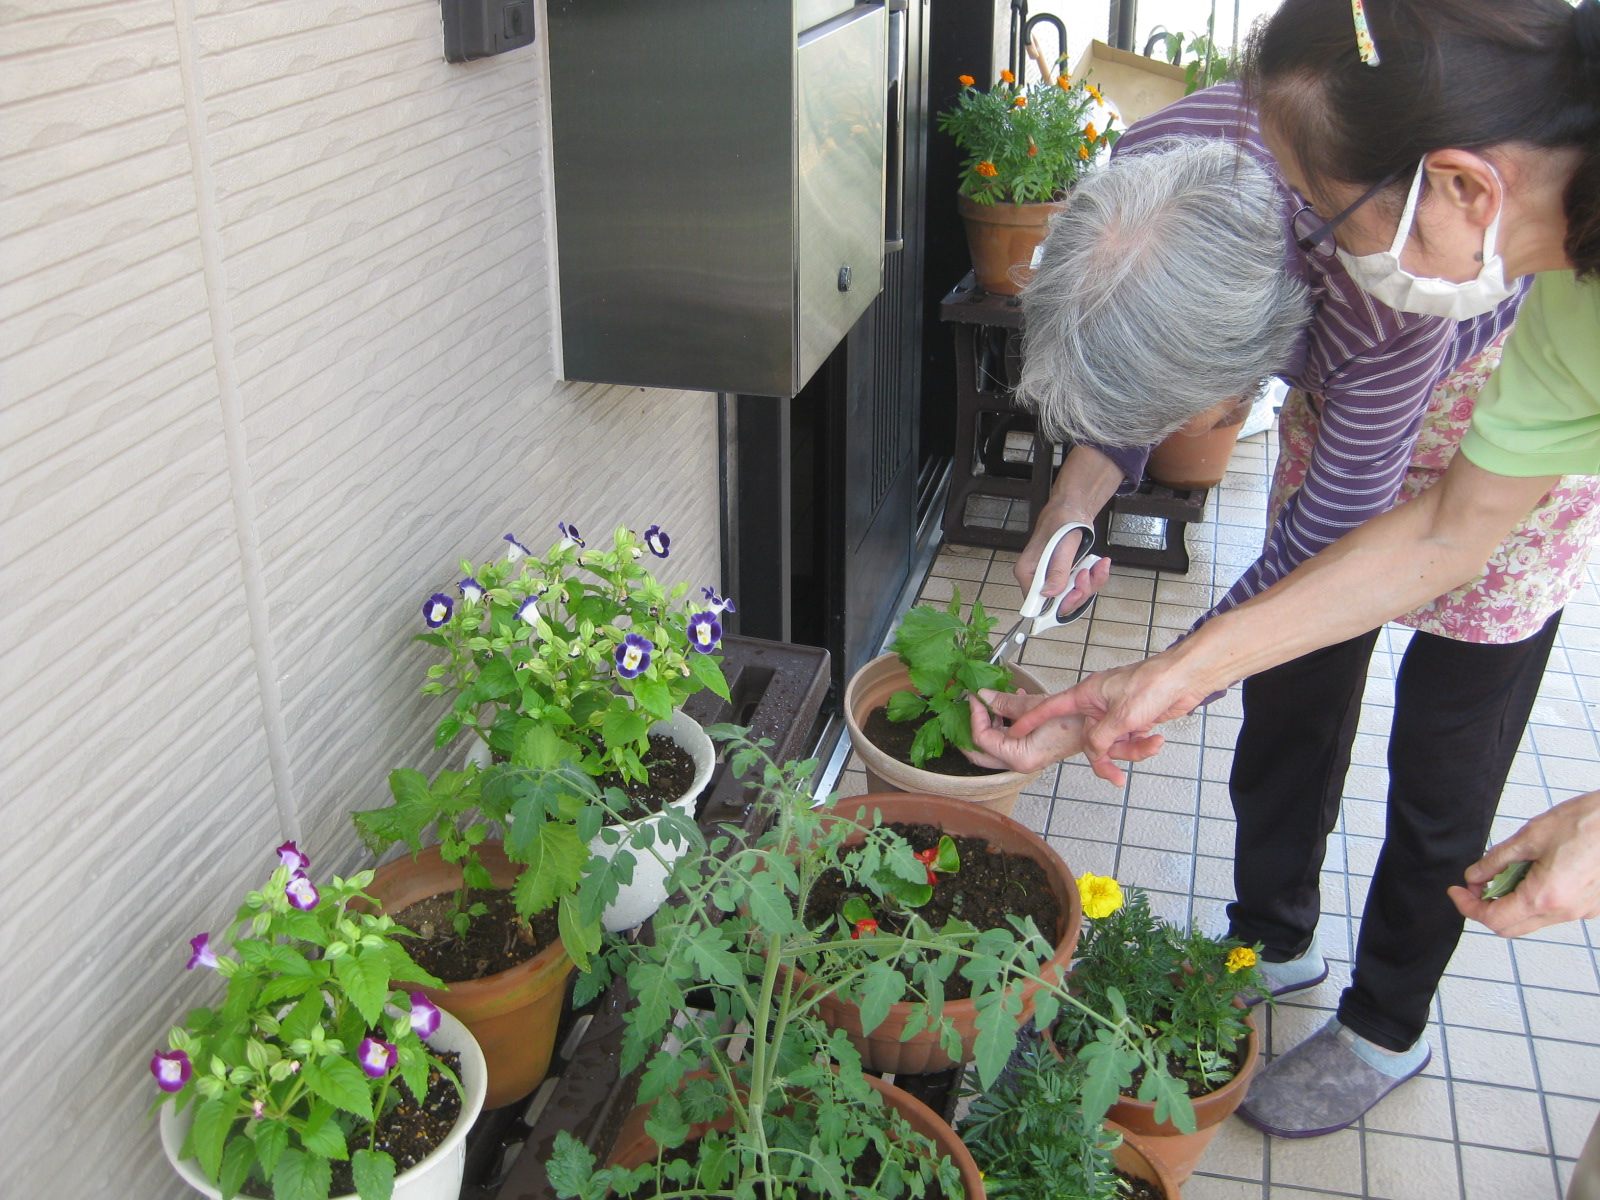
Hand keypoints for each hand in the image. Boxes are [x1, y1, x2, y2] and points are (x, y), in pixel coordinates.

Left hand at [966, 691, 1164, 781]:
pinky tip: (1010, 702)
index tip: (974, 696)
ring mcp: (1024, 758)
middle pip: (979, 752)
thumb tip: (983, 695)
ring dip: (988, 722)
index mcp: (1019, 757)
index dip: (975, 714)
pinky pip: (1007, 740)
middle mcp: (1019, 763)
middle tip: (969, 705)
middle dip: (971, 727)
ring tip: (990, 700)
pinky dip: (1003, 723)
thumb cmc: (1074, 720)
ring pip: (992, 745)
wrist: (1098, 726)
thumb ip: (1004, 703)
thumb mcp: (1034, 707)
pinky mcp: (1030, 750)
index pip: (982, 738)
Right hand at [1003, 655, 1212, 781]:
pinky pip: (1127, 740)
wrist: (1185, 679)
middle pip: (1087, 737)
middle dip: (1104, 757)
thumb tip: (1094, 752)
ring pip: (1110, 742)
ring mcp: (1115, 712)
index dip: (1031, 720)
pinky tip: (1155, 739)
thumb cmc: (1153, 683)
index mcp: (1087, 693)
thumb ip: (1100, 738)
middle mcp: (1098, 703)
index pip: (1050, 708)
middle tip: (1113, 774)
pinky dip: (1141, 744)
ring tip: (1150, 746)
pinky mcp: (1132, 719)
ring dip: (1131, 750)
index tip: (1014, 730)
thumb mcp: (1120, 716)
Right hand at [1014, 518, 1111, 618]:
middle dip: (1079, 592)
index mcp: (1028, 572)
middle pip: (1058, 602)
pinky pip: (1082, 587)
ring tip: (1096, 566)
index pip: (1037, 602)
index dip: (1058, 603)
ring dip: (1090, 584)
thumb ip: (1057, 571)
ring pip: (1073, 596)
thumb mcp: (1062, 545)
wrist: (1072, 511)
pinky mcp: (1065, 577)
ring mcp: (1053, 579)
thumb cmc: (1062, 521)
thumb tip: (1049, 594)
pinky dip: (1095, 578)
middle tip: (1088, 575)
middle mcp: (1038, 579)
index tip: (1075, 594)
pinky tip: (1099, 565)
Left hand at [1448, 790, 1599, 937]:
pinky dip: (1533, 898)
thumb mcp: (1530, 836)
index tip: (1456, 892)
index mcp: (1546, 896)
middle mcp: (1566, 911)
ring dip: (1510, 903)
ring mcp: (1582, 911)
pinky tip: (1531, 873)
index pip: (1495, 919)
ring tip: (1504, 873)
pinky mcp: (1592, 905)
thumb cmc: (1586, 822)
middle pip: (1512, 927)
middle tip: (1474, 885)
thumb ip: (1497, 860)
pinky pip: (1554, 911)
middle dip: (1486, 908)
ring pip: (1533, 920)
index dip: (1468, 907)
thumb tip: (1474, 876)